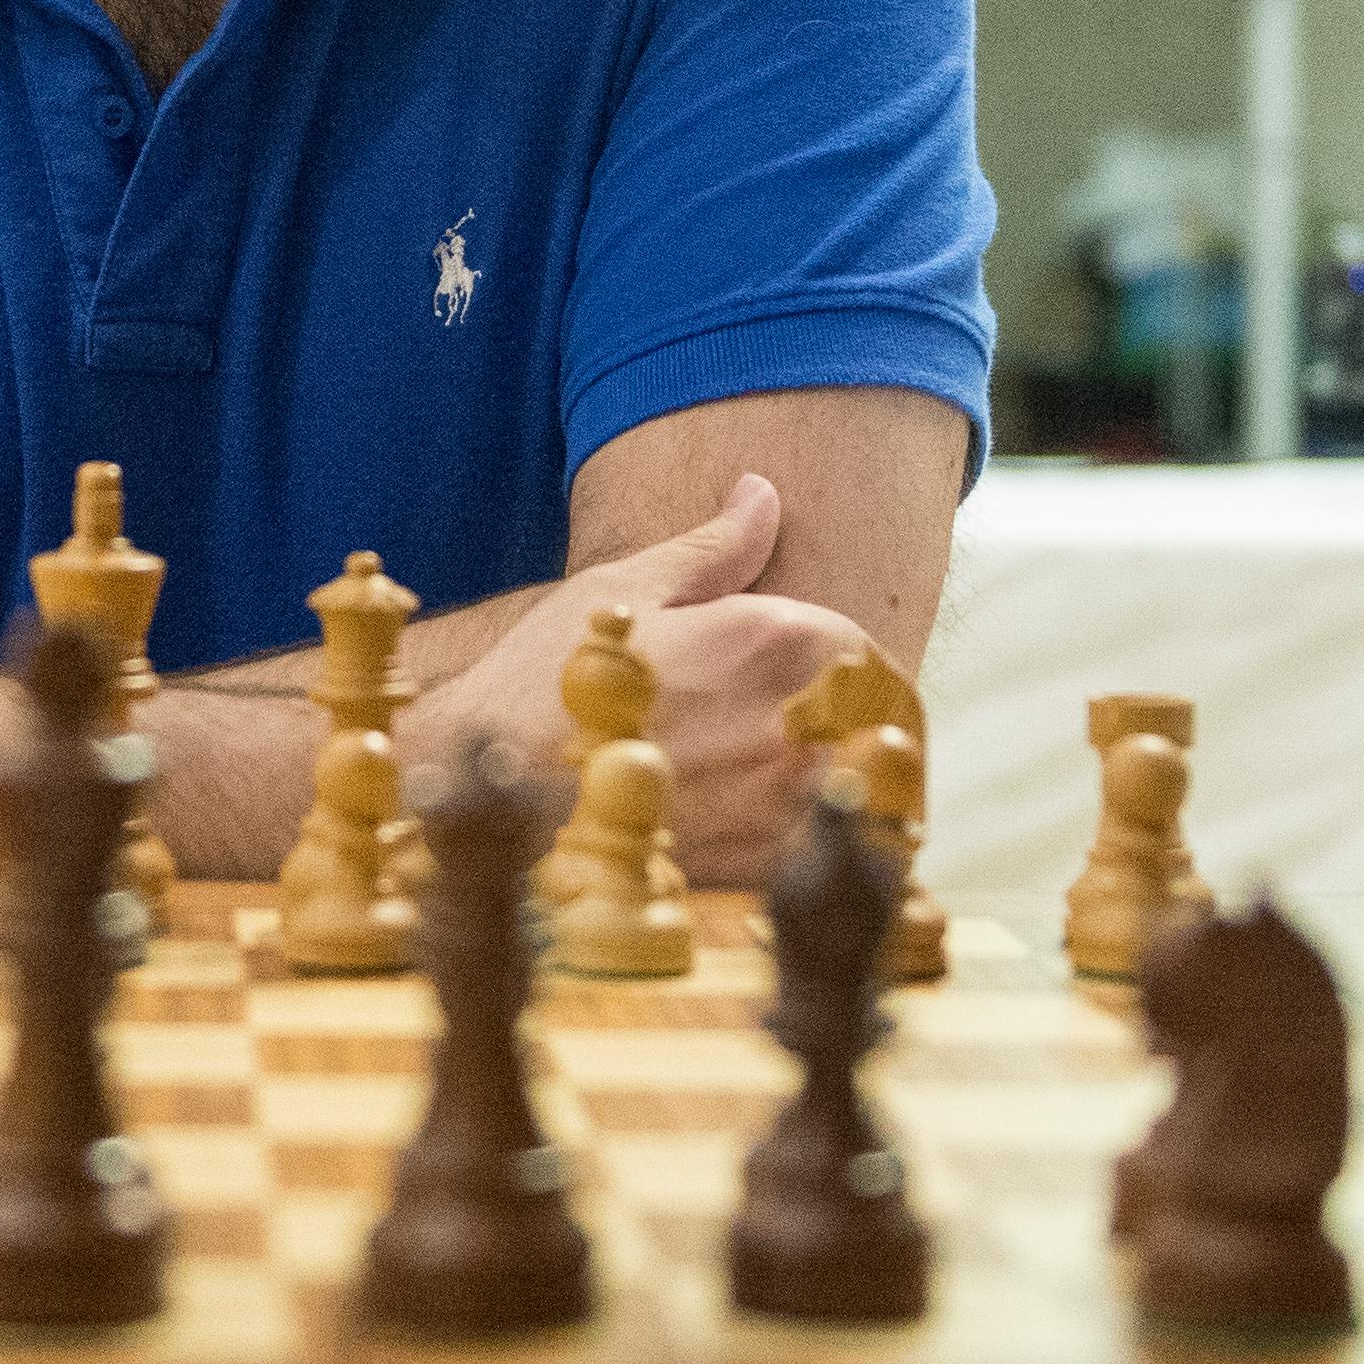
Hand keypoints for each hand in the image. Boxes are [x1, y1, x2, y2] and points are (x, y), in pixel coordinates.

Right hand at [406, 472, 873, 886]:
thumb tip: (761, 492)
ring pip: (868, 797)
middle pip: (882, 727)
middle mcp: (797, 719)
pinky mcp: (763, 871)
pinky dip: (817, 854)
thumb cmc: (541, 680)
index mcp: (778, 639)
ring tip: (800, 798)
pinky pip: (828, 860)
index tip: (824, 690)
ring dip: (850, 794)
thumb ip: (715, 548)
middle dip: (858, 731)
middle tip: (818, 746)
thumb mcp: (624, 592)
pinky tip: (769, 847)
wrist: (482, 790)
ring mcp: (786, 803)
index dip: (849, 672)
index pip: (868, 655)